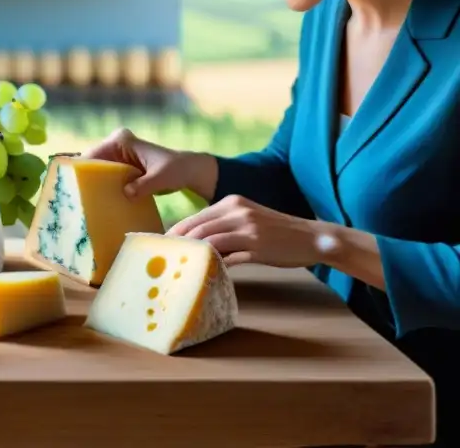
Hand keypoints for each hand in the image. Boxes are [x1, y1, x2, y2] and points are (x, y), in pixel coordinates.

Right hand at [83, 128, 217, 200]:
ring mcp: (116, 156)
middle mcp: (115, 145)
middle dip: (82, 178)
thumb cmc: (176, 169)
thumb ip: (144, 185)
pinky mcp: (119, 167)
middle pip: (90, 162)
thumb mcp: (161, 178)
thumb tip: (126, 192)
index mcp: (121, 140)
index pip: (94, 154)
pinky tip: (94, 201)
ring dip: (89, 184)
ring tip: (79, 201)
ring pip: (94, 170)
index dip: (81, 168)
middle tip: (72, 197)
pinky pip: (103, 176)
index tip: (71, 183)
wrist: (187, 170)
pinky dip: (100, 187)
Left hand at [167, 194, 321, 267]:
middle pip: (198, 229)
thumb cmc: (276, 230)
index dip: (176, 232)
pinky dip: (216, 266)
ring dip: (194, 255)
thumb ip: (223, 224)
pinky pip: (230, 258)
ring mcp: (249, 230)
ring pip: (210, 242)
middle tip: (166, 260)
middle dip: (179, 244)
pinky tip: (207, 273)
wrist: (312, 237)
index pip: (195, 217)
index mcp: (232, 202)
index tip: (164, 245)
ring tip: (181, 267)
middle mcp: (238, 212)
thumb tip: (194, 239)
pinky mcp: (258, 248)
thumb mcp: (247, 217)